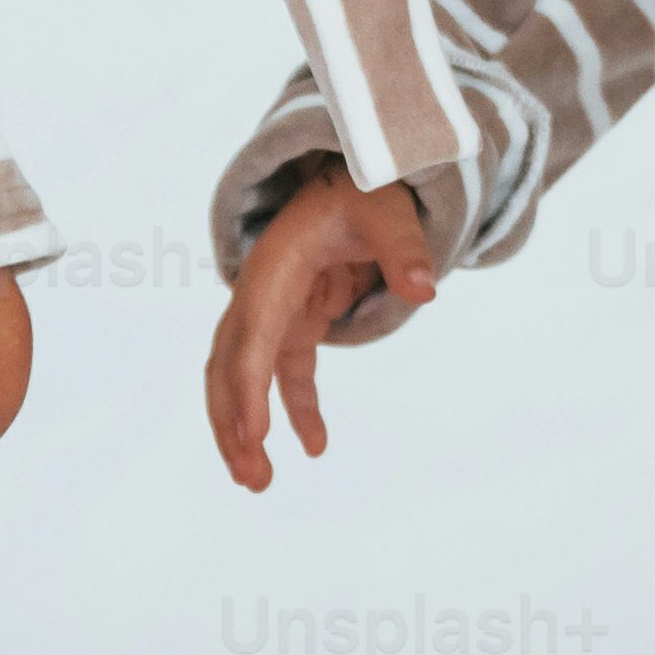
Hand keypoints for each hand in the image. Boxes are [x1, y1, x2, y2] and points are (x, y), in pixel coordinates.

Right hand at [202, 169, 441, 493]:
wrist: (355, 174)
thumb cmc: (365, 188)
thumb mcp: (388, 210)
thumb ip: (405, 248)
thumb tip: (424, 290)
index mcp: (275, 266)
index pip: (254, 334)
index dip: (249, 387)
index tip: (254, 435)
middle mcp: (263, 292)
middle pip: (230, 364)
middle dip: (232, 422)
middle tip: (251, 476)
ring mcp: (276, 309)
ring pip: (245, 377)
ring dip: (246, 427)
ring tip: (260, 481)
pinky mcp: (296, 321)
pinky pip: (287, 374)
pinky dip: (297, 409)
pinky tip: (316, 446)